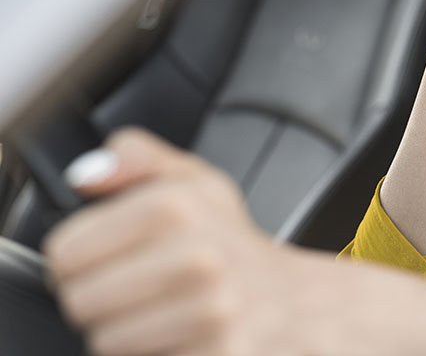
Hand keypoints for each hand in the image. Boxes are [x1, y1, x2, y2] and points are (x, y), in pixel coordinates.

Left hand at [43, 128, 299, 355]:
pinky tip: (180, 333)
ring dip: (125, 332)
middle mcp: (198, 257)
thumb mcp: (194, 181)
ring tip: (160, 310)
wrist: (292, 301)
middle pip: (79, 300)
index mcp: (179, 206)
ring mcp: (210, 310)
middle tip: (134, 287)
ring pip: (106, 340)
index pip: (64, 252)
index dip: (75, 257)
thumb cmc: (233, 244)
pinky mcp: (218, 353)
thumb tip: (85, 175)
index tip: (103, 257)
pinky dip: (156, 354)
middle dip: (98, 298)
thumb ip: (137, 157)